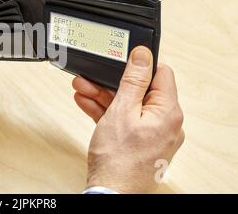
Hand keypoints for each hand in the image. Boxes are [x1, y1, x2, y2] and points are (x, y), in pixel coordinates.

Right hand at [72, 46, 183, 192]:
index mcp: (168, 113)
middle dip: (111, 83)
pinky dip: (107, 113)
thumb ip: (133, 80)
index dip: (140, 64)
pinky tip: (87, 104)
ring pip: (129, 106)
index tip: (121, 60)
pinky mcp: (140, 143)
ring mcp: (152, 135)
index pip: (161, 74)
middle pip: (140, 91)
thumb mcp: (121, 110)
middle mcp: (165, 123)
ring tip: (82, 89)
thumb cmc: (118, 159)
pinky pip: (125, 121)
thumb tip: (143, 55)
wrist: (110, 193)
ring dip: (104, 96)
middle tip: (91, 77)